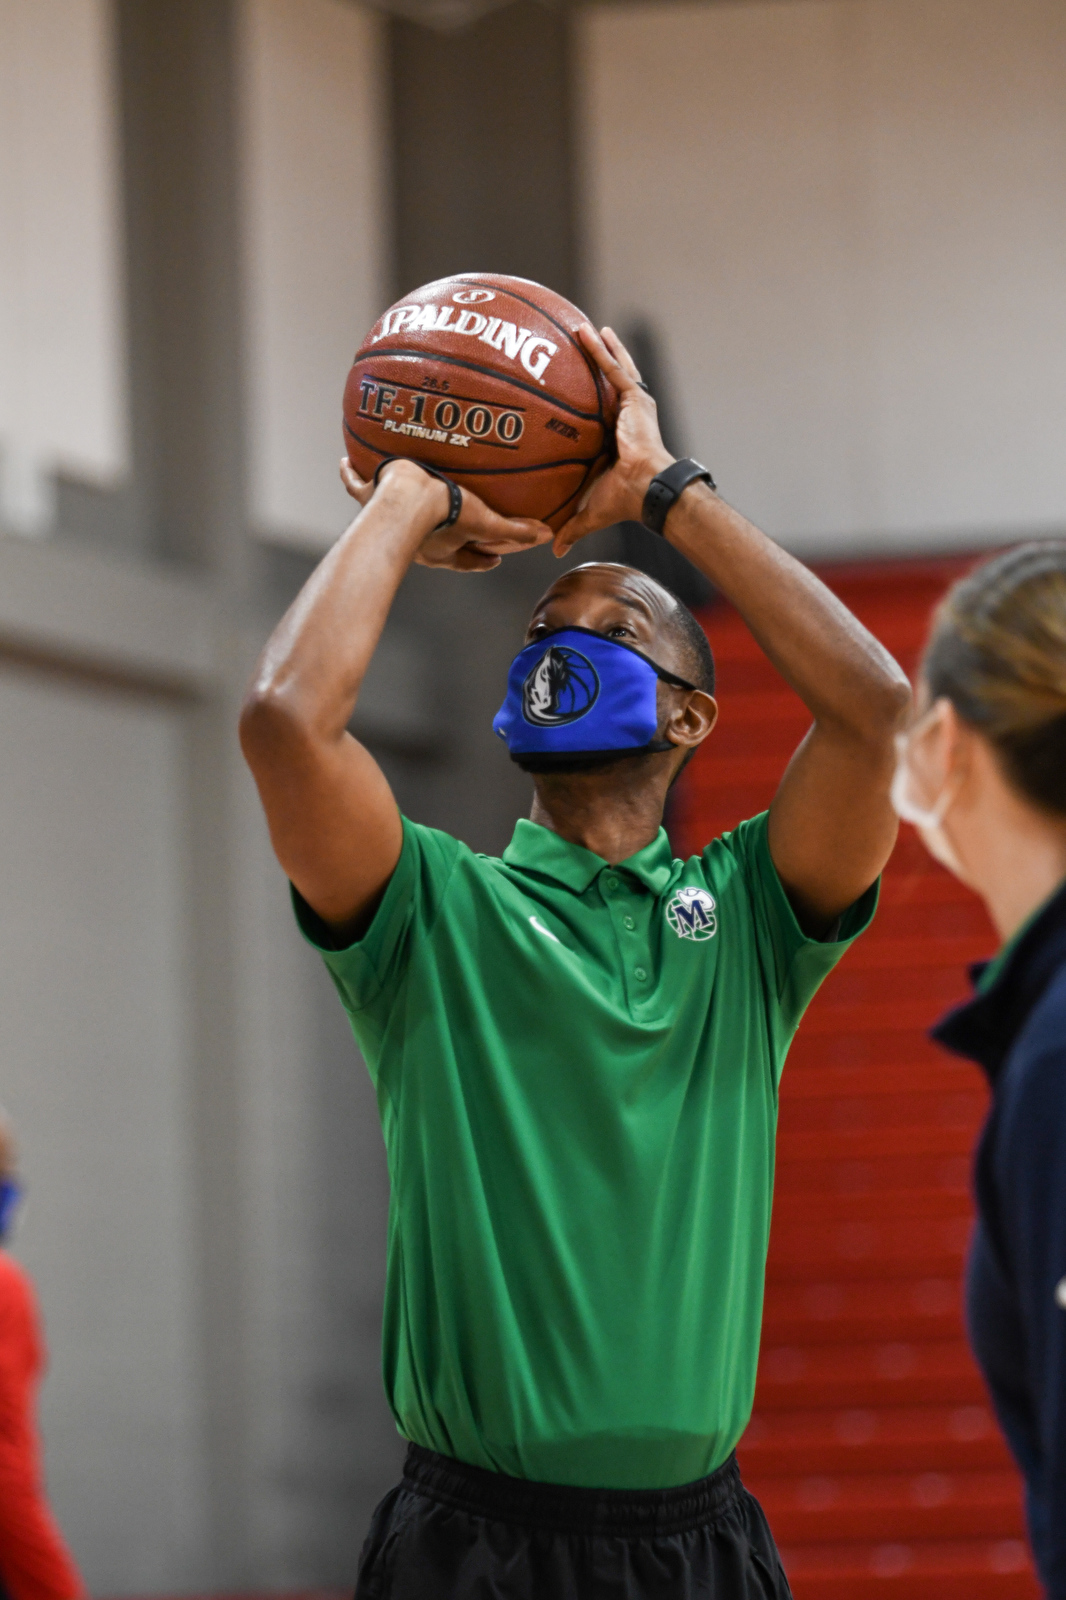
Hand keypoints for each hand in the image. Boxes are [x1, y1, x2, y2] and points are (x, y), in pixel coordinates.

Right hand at [340, 458, 551, 571]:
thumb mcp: (484, 521)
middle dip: (439, 536)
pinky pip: (356, 485)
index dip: (480, 560)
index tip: (494, 558)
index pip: (465, 560)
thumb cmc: (443, 514)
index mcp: (441, 549)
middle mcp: (413, 539)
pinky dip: (350, 475)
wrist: (407, 499)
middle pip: (429, 539)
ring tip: (389, 491)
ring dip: (393, 505)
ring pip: (388, 513)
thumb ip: (513, 531)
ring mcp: (387, 516)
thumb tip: (546, 537)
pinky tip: (344, 463)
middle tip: (448, 524)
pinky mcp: (370, 495)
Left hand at [552, 325, 673, 555]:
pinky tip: (587, 331)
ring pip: (611, 369)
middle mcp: (624, 419)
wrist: (645, 490)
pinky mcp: (633, 399)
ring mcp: (631, 406)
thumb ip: (570, 526)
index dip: (587, 400)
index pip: (598, 414)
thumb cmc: (622, 501)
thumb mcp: (588, 512)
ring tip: (582, 327)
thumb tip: (553, 547)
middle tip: (578, 343)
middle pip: (606, 385)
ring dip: (599, 348)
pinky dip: (600, 349)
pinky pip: (612, 368)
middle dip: (596, 363)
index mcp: (615, 440)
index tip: (569, 389)